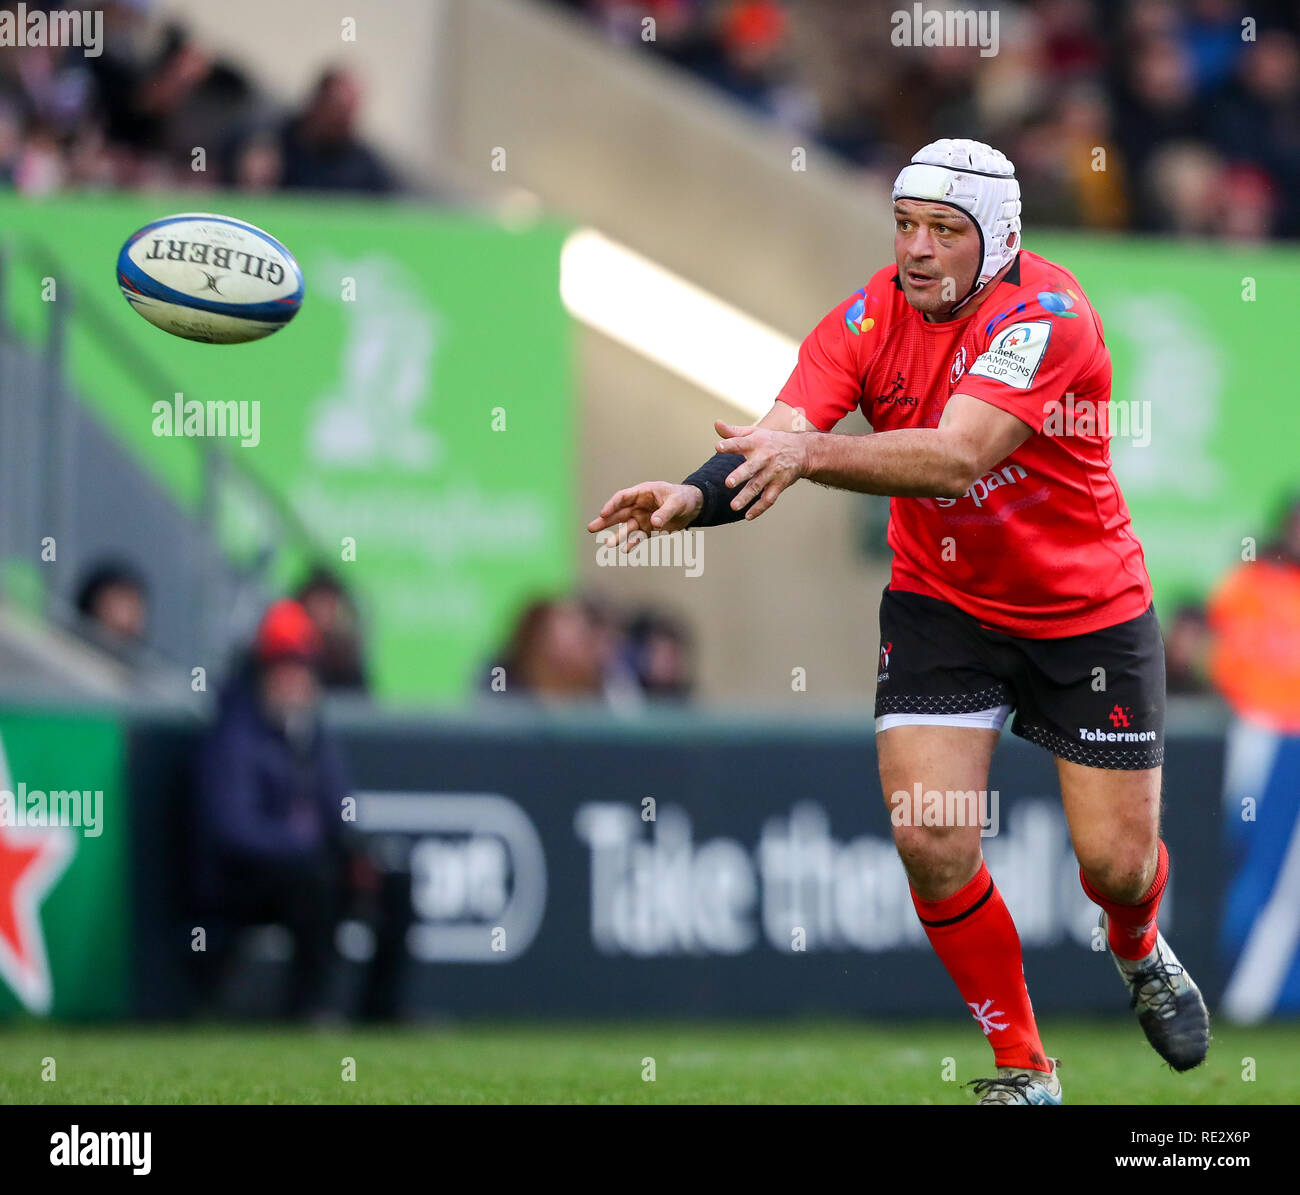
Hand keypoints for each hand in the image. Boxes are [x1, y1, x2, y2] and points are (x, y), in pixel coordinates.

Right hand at [587, 481, 703, 551]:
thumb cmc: (684, 498)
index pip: (622, 498)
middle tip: (591, 528)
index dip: (612, 505)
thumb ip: (665, 512)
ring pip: (627, 527)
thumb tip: (653, 523)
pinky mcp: (649, 529)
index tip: (603, 513)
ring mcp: (643, 518)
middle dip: (605, 521)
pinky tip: (626, 550)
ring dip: (618, 536)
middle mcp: (639, 505)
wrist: (694, 507)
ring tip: (607, 545)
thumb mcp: (677, 503)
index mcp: (643, 493)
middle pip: (618, 513)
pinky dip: (633, 543)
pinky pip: (638, 537)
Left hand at [714, 418, 809, 519]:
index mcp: (756, 443)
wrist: (803, 450)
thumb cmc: (772, 441)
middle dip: (740, 475)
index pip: (740, 443)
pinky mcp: (779, 484)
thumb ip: (733, 432)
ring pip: (758, 486)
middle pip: (751, 467)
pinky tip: (748, 516)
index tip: (718, 447)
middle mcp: (764, 458)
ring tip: (733, 506)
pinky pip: (769, 498)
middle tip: (728, 483)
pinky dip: (759, 508)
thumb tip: (716, 423)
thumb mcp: (755, 433)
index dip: (729, 445)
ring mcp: (772, 472)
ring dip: (746, 496)